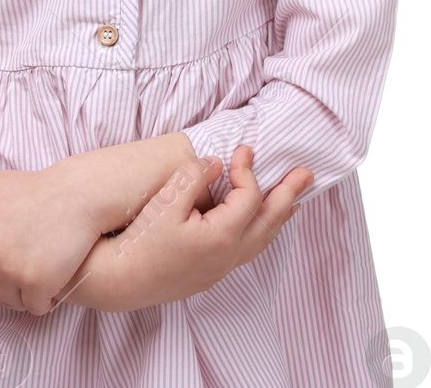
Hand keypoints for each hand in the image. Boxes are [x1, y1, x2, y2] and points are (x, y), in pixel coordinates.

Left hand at [0, 166, 104, 314]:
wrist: (76, 196)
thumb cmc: (34, 189)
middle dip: (3, 285)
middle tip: (23, 269)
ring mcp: (10, 270)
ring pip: (11, 301)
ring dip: (23, 294)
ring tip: (38, 272)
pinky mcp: (36, 284)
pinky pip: (34, 307)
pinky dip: (43, 300)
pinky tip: (52, 283)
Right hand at [59, 145, 312, 311]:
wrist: (124, 280)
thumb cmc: (141, 241)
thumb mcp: (163, 203)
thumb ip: (191, 178)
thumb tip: (214, 163)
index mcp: (221, 235)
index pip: (249, 196)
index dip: (248, 169)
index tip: (243, 149)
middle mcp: (229, 254)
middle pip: (269, 221)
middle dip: (289, 194)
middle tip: (306, 174)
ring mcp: (223, 266)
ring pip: (264, 239)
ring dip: (280, 215)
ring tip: (294, 200)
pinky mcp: (214, 272)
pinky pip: (251, 248)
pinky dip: (263, 230)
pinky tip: (260, 224)